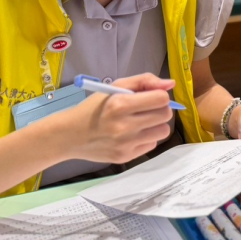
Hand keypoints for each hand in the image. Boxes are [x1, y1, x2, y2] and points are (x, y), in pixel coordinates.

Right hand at [50, 73, 174, 163]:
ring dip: (156, 125)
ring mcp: (126, 144)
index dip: (159, 96)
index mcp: (120, 104)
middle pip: (165, 115)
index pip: (161, 99)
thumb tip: (170, 84)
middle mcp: (124, 126)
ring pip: (163, 131)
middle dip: (160, 109)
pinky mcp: (126, 157)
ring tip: (141, 122)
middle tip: (146, 109)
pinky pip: (151, 145)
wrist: (70, 135)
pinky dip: (146, 138)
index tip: (150, 97)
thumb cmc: (94, 108)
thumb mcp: (115, 87)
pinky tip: (132, 135)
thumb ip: (144, 81)